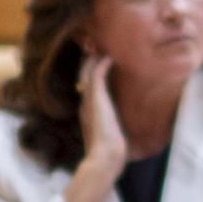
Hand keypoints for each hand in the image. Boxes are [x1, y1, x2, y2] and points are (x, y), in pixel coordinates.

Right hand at [76, 53, 127, 172]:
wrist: (105, 156)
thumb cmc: (110, 150)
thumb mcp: (109, 135)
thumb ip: (110, 128)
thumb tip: (119, 132)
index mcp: (87, 110)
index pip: (86, 86)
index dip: (89, 73)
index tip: (94, 61)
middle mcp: (85, 103)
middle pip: (83, 76)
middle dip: (87, 61)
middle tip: (91, 46)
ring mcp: (89, 100)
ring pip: (87, 73)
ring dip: (92, 59)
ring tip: (96, 45)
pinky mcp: (97, 98)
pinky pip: (97, 76)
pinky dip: (102, 65)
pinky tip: (108, 57)